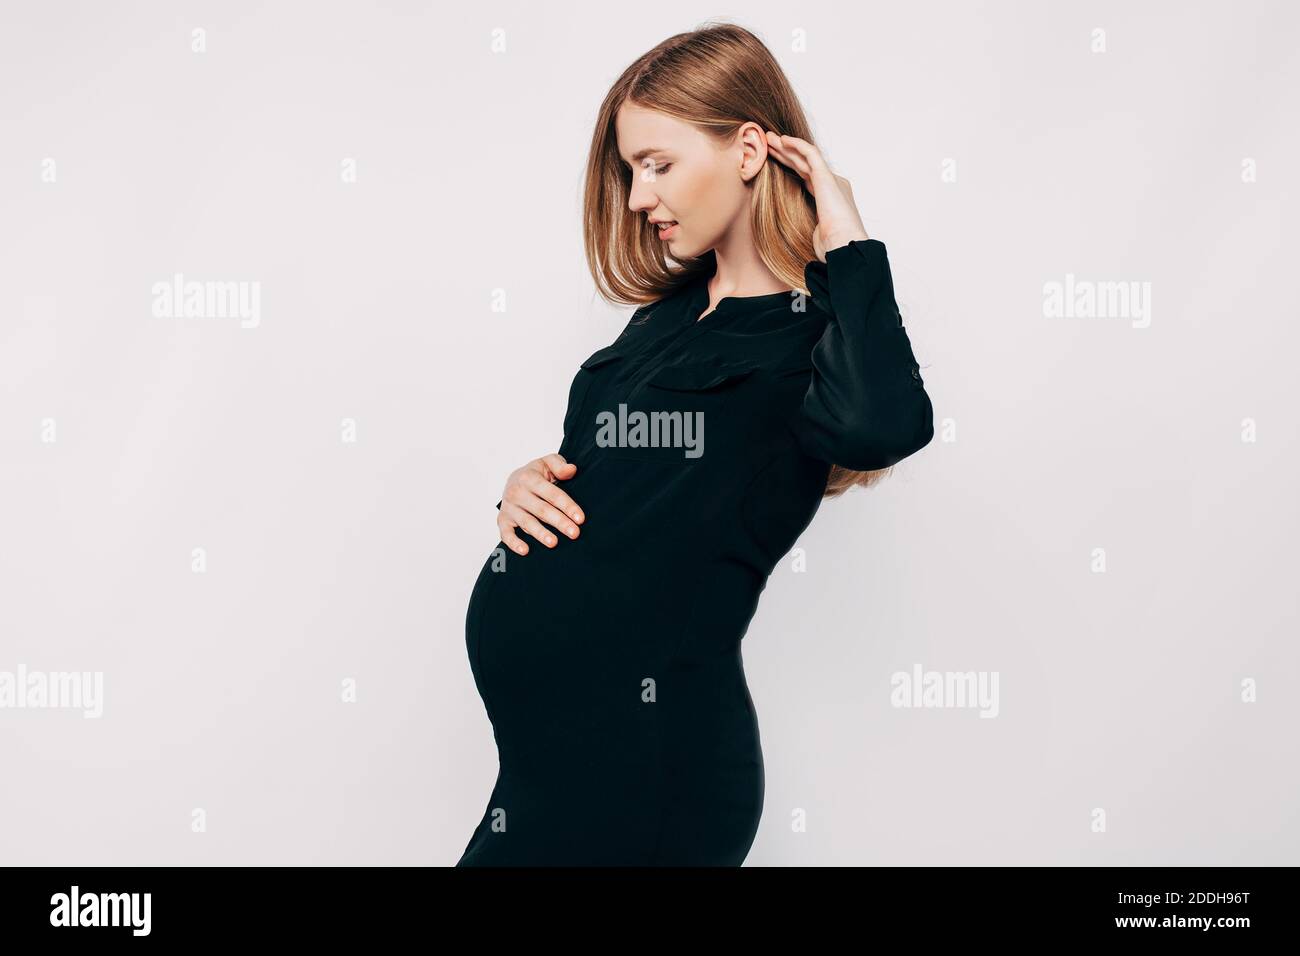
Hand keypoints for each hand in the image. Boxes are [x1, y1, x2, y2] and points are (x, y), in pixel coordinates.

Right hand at [498, 452, 583, 554]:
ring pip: (526, 522)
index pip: (552, 494)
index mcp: (529, 478)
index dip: (567, 506)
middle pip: (541, 510)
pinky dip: (513, 542)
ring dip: (540, 533)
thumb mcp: (548, 463)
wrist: (513, 480)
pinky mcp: (503, 520)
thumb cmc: (536, 474)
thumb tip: (571, 470)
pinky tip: (525, 551)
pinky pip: (506, 533)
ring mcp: (509, 507)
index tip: (580, 519)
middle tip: (574, 533)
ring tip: (554, 543)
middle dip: (559, 522)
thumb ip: (559, 465)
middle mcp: (517, 492)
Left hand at [763, 132, 868, 261]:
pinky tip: (782, 140)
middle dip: (785, 153)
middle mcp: (832, 185)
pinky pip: (810, 153)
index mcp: (829, 198)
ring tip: (768, 138)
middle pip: (803, 165)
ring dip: (786, 146)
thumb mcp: (813, 233)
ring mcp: (831, 179)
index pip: (806, 177)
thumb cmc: (830, 247)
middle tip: (767, 144)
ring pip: (804, 157)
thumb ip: (806, 224)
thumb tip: (793, 231)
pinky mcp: (826, 176)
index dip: (789, 167)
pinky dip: (796, 145)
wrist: (843, 245)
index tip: (772, 161)